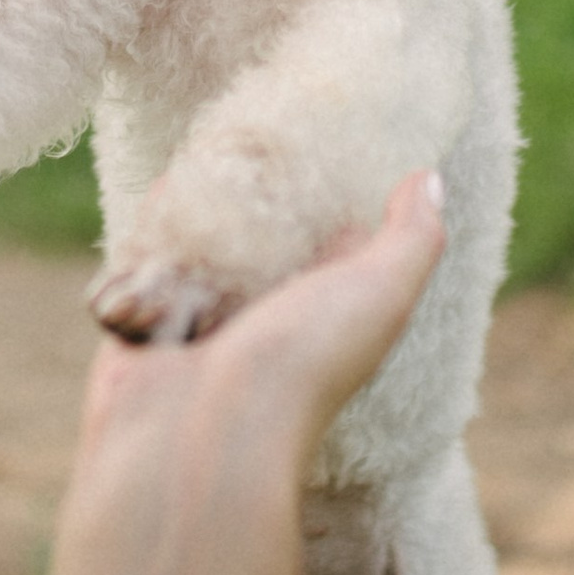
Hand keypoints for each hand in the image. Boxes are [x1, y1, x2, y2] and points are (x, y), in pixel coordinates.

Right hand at [71, 170, 447, 510]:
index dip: (337, 207)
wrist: (200, 436)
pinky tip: (165, 187)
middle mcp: (265, 325)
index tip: (330, 147)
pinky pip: (146, 267)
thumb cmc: (302, 366)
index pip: (336, 251)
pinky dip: (153, 235)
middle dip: (259, 201)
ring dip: (203, 214)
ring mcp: (202, 328)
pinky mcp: (143, 326)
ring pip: (202, 257)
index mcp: (325, 317)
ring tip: (209, 155)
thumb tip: (430, 179)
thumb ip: (412, 237)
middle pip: (262, 249)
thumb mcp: (379, 293)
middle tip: (257, 138)